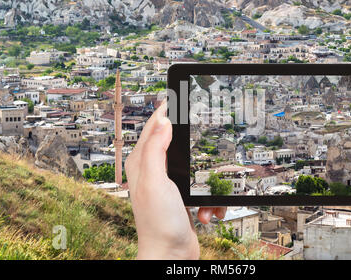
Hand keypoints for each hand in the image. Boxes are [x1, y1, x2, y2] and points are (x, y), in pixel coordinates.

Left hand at [125, 101, 225, 259]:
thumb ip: (156, 150)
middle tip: (204, 135)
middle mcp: (152, 171)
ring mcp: (168, 184)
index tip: (177, 95)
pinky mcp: (181, 196)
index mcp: (141, 163)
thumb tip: (163, 121)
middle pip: (175, 142)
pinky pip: (200, 186)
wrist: (171, 255)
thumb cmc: (158, 223)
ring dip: (204, 177)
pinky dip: (208, 197)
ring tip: (206, 194)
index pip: (154, 126)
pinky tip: (206, 210)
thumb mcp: (156, 181)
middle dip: (192, 144)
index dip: (166, 109)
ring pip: (192, 164)